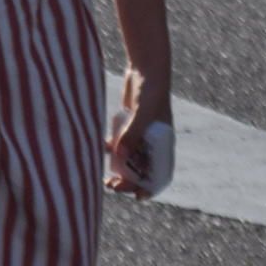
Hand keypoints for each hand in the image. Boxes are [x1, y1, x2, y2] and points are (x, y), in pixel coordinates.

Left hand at [105, 67, 170, 199]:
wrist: (146, 69)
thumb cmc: (150, 91)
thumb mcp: (142, 113)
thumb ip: (132, 133)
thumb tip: (119, 155)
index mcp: (164, 143)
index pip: (161, 172)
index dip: (151, 187)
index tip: (137, 197)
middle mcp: (154, 141)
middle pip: (143, 169)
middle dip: (129, 181)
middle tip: (112, 187)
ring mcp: (141, 133)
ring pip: (130, 159)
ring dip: (119, 170)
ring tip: (106, 180)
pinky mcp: (128, 124)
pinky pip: (120, 142)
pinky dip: (111, 149)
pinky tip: (100, 150)